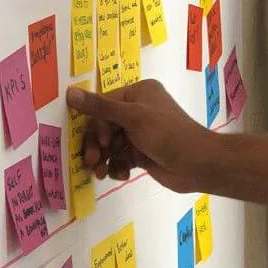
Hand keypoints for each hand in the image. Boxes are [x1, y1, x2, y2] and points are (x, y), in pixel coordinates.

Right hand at [66, 79, 212, 194]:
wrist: (198, 164)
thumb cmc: (167, 134)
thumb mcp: (132, 117)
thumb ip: (100, 107)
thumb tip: (69, 93)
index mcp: (139, 94)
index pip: (104, 105)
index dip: (96, 125)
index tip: (98, 143)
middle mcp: (139, 111)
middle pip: (105, 126)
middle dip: (98, 145)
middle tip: (92, 161)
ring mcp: (141, 134)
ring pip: (111, 145)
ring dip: (104, 159)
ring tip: (101, 173)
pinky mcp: (143, 154)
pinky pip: (121, 158)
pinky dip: (118, 166)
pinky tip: (122, 175)